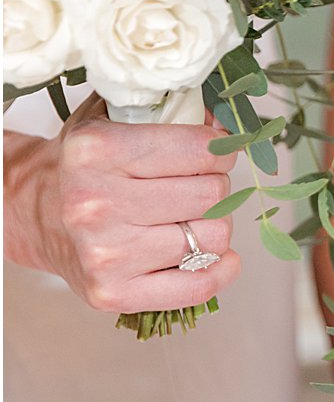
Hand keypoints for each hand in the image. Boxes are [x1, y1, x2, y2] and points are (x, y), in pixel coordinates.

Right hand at [3, 95, 241, 312]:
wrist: (35, 213)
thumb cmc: (87, 165)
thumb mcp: (114, 119)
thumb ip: (171, 107)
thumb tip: (230, 122)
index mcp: (97, 151)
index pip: (203, 150)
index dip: (221, 150)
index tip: (214, 153)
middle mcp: (96, 204)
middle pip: (213, 195)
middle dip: (215, 186)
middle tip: (195, 185)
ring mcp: (105, 254)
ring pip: (214, 238)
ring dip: (214, 226)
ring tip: (187, 217)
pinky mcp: (113, 293)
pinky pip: (199, 286)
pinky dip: (220, 269)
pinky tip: (211, 253)